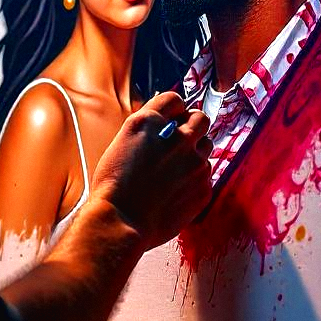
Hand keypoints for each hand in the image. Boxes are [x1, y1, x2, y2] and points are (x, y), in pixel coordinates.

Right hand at [89, 92, 211, 250]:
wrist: (121, 221)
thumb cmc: (113, 186)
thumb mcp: (122, 142)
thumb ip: (148, 129)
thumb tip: (164, 125)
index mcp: (151, 122)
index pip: (174, 100)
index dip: (174, 109)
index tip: (172, 118)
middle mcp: (177, 138)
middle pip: (200, 118)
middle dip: (192, 126)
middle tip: (181, 139)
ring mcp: (195, 163)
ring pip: (207, 146)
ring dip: (195, 152)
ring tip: (176, 168)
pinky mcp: (204, 187)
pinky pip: (207, 175)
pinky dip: (195, 179)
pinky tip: (177, 189)